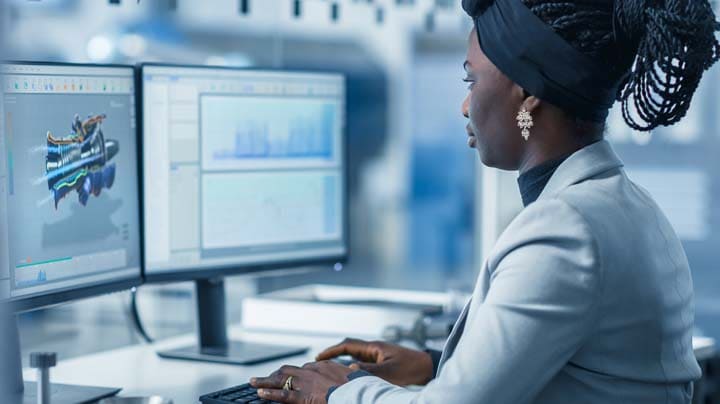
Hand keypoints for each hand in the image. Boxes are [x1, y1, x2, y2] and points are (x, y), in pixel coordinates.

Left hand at [250, 361, 353, 403]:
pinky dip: (269, 393)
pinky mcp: (302, 397)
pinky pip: (282, 395)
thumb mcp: (355, 376)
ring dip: (265, 380)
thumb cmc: (361, 388)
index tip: (290, 375)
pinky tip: (260, 393)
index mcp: (325, 366)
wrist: (360, 394)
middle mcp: (312, 371)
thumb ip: (349, 373)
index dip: (296, 372)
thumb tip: (352, 370)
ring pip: (280, 379)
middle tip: (266, 377)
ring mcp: (306, 383)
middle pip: (289, 369)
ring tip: (253, 382)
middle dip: (276, 373)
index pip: (305, 367)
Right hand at [316, 338, 432, 385]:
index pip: (347, 345)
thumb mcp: (389, 372)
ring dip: (343, 360)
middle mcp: (375, 349)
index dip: (331, 350)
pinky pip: (363, 362)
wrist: (428, 368)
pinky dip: (353, 366)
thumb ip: (368, 371)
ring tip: (330, 369)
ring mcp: (379, 355)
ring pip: (355, 356)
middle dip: (333, 354)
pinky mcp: (384, 362)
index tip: (319, 357)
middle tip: (319, 362)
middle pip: (349, 348)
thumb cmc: (411, 368)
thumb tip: (348, 368)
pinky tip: (349, 374)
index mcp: (374, 347)